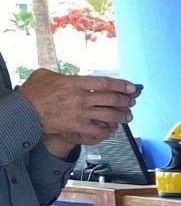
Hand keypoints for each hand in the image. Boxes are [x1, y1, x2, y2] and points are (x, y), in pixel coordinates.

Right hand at [18, 71, 139, 153]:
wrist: (24, 112)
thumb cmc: (33, 93)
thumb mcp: (45, 75)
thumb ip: (62, 75)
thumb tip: (70, 77)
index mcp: (75, 83)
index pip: (105, 83)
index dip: (121, 85)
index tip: (132, 88)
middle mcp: (81, 97)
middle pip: (111, 99)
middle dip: (126, 101)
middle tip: (132, 102)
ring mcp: (80, 113)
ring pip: (109, 115)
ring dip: (122, 116)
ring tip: (128, 116)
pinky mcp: (77, 126)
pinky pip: (98, 130)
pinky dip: (108, 130)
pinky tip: (113, 130)